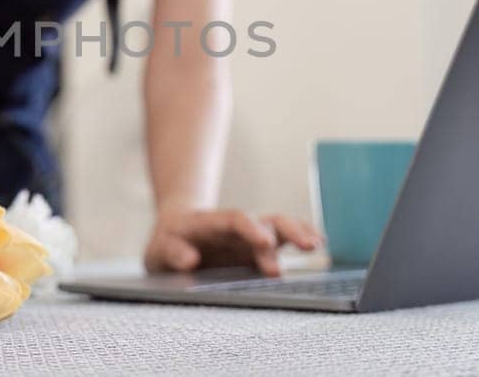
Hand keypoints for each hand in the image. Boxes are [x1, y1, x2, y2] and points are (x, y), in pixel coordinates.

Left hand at [143, 208, 323, 276]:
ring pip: (281, 228)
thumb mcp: (159, 250)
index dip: (251, 228)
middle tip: (307, 245)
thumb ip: (172, 252)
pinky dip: (302, 238)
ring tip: (317, 244)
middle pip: (267, 221)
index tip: (264, 241)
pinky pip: (285, 241)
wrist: (176, 234)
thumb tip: (189, 259)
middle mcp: (238, 227)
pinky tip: (319, 242)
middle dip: (288, 231)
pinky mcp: (259, 250)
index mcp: (212, 224)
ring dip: (300, 234)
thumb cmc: (167, 244)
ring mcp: (252, 237)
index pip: (235, 219)